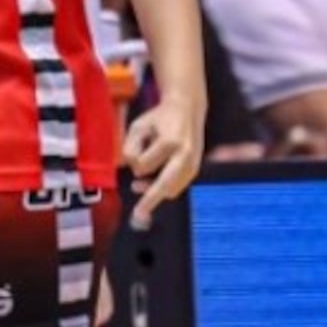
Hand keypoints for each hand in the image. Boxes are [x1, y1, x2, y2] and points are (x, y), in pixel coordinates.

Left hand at [123, 97, 202, 228]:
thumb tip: (132, 170)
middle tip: (138, 215)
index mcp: (169, 142)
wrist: (188, 110)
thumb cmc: (158, 119)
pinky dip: (164, 188)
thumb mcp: (138, 126)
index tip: (131, 157)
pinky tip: (153, 182)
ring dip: (154, 191)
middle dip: (150, 200)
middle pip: (166, 185)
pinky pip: (177, 187)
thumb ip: (130, 147)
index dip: (133, 162)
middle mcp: (185, 155)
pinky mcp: (195, 169)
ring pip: (171, 189)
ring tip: (138, 185)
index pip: (143, 165)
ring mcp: (193, 163)